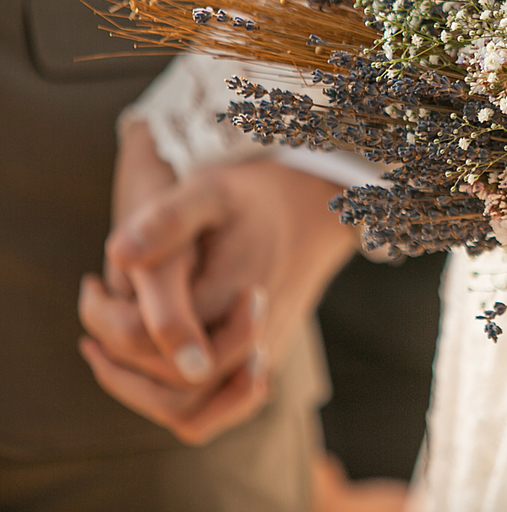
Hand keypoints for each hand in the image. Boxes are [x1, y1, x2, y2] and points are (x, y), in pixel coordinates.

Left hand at [79, 121, 357, 443]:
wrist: (318, 208)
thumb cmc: (256, 196)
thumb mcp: (212, 190)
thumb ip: (170, 220)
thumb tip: (119, 255)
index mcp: (230, 293)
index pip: (154, 342)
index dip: (108, 324)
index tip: (92, 286)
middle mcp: (252, 335)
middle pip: (173, 389)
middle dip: (120, 366)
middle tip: (93, 323)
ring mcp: (262, 353)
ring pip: (194, 412)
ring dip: (144, 393)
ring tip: (108, 354)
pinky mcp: (265, 359)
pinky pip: (216, 406)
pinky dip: (178, 397)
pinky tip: (152, 359)